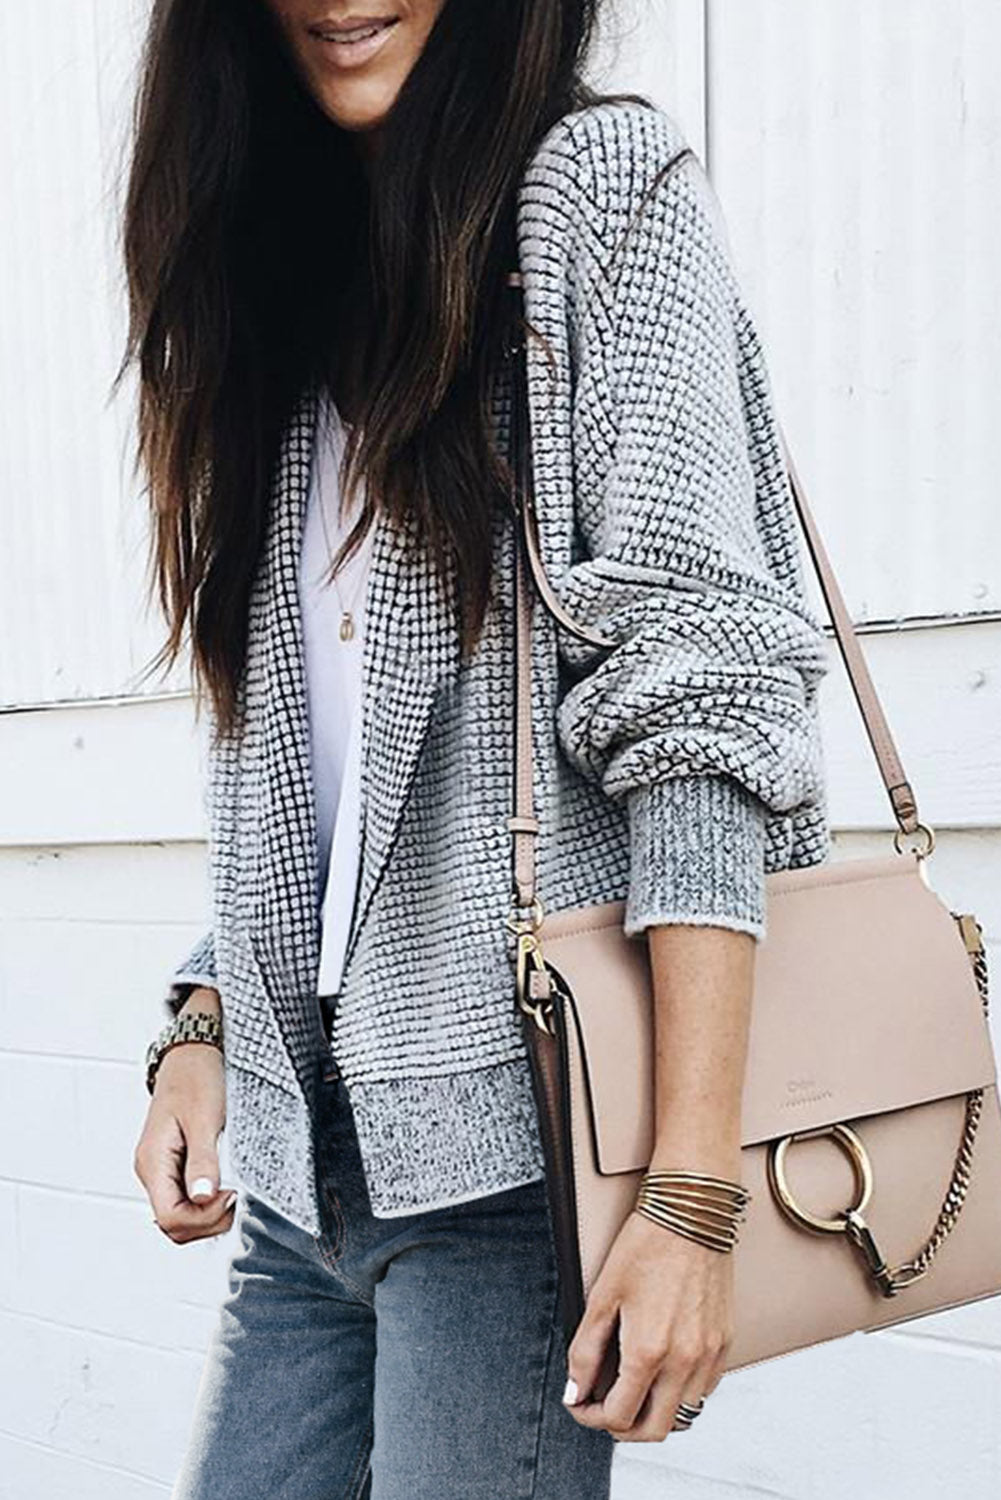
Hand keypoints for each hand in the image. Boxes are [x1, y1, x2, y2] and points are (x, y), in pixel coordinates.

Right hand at [133, 988, 236, 1242]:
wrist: (192, 1053)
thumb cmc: (196, 1077)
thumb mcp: (204, 1118)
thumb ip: (203, 1160)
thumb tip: (204, 1197)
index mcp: (152, 1161)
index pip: (170, 1218)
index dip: (204, 1218)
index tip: (231, 1195)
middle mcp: (151, 1170)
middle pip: (174, 1224)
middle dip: (208, 1221)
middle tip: (235, 1195)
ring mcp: (161, 1170)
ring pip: (180, 1215)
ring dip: (209, 1212)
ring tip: (232, 1188)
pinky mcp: (173, 1165)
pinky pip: (186, 1198)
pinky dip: (207, 1200)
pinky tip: (224, 1182)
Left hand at [561, 1208, 733, 1441]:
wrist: (691, 1212)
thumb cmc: (644, 1245)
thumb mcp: (602, 1296)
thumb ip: (585, 1351)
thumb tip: (575, 1392)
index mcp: (648, 1352)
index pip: (618, 1417)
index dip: (591, 1417)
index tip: (580, 1403)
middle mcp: (684, 1361)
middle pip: (653, 1430)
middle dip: (621, 1426)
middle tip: (602, 1406)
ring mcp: (709, 1354)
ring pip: (683, 1414)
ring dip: (654, 1412)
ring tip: (632, 1388)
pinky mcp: (725, 1342)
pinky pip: (704, 1390)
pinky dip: (681, 1393)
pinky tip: (662, 1370)